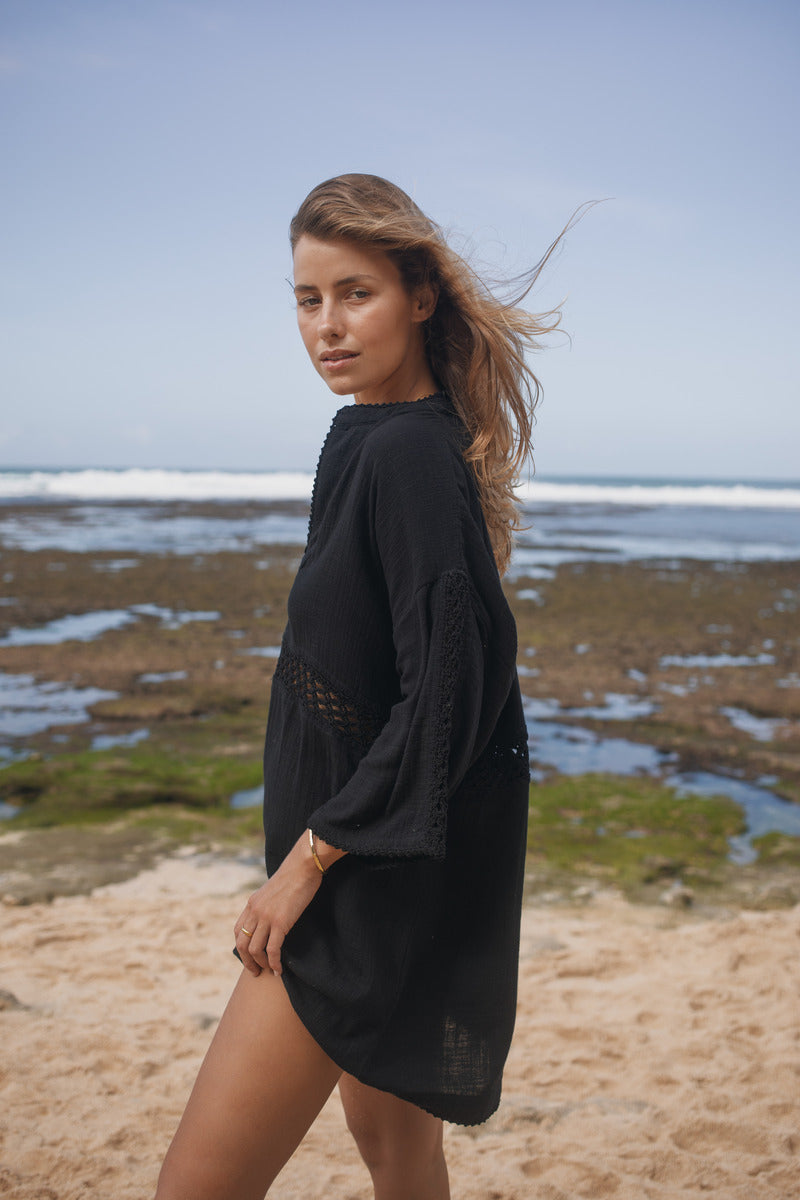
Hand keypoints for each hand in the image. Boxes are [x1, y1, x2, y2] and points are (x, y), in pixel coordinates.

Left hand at [234, 831, 342, 976]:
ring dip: (261, 964)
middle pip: (242, 944)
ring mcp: (266, 917)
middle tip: (256, 971)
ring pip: (255, 949)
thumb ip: (267, 903)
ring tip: (269, 971)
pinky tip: (279, 970)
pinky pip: (273, 949)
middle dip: (247, 961)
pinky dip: (274, 963)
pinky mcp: (280, 922)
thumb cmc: (294, 876)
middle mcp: (254, 911)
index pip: (238, 931)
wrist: (303, 866)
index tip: (250, 956)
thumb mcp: (273, 890)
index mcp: (252, 904)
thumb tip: (272, 913)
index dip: (242, 947)